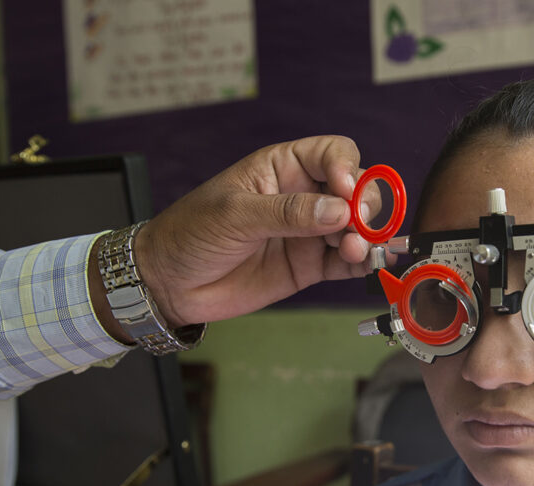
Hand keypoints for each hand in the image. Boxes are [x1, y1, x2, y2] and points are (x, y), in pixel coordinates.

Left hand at [134, 135, 380, 326]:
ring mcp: (308, 233)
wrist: (168, 283)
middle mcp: (302, 196)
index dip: (347, 168)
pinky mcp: (309, 266)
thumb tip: (338, 209)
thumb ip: (287, 212)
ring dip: (366, 236)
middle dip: (365, 204)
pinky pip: (346, 262)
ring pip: (356, 226)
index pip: (332, 154)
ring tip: (353, 251)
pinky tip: (364, 265)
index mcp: (282, 168)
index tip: (347, 191)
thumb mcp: (234, 215)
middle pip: (355, 188)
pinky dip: (362, 263)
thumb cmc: (189, 234)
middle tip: (356, 226)